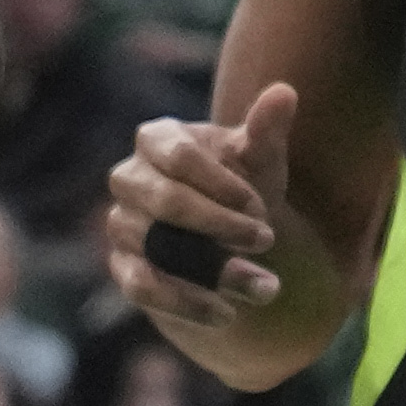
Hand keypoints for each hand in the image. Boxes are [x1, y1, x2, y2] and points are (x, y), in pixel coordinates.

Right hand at [110, 88, 295, 334]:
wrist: (227, 236)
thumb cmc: (242, 184)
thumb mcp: (259, 159)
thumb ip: (266, 130)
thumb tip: (284, 92)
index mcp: (156, 138)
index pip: (179, 156)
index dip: (222, 183)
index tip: (262, 207)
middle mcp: (128, 178)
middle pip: (165, 201)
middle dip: (220, 224)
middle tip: (268, 241)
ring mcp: (120, 224)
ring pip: (157, 248)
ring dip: (213, 271)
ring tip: (264, 286)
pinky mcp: (124, 267)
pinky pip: (144, 287)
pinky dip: (187, 303)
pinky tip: (228, 313)